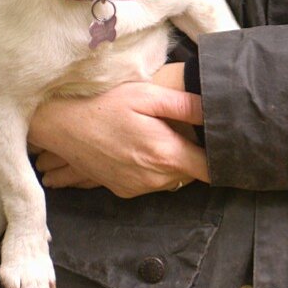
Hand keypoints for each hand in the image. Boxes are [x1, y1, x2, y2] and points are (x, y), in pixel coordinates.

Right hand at [29, 77, 206, 197]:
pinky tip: (142, 150)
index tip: (226, 148)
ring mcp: (138, 188)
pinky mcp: (124, 191)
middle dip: (195, 157)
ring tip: (161, 139)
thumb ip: (184, 106)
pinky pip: (152, 184)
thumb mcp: (146, 95)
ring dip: (174, 164)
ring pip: (173, 180)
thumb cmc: (105, 105)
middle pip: (192, 174)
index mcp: (165, 155)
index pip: (210, 170)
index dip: (221, 160)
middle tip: (186, 133)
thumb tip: (216, 111)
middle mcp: (154, 178)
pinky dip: (154, 171)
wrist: (62, 126)